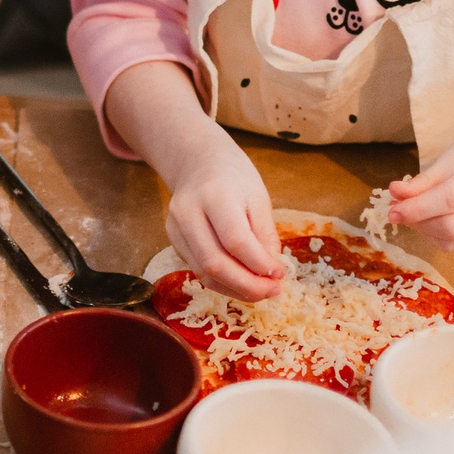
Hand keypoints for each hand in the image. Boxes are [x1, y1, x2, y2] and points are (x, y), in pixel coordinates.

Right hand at [161, 124, 285, 299]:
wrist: (197, 162)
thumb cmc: (233, 177)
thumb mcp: (258, 197)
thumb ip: (264, 235)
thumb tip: (271, 272)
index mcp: (214, 195)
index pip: (235, 240)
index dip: (259, 264)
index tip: (280, 274)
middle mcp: (188, 212)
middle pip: (214, 262)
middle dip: (247, 285)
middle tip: (273, 291)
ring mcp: (176, 228)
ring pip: (204, 273)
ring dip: (236, 289)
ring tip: (261, 291)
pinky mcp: (173, 241)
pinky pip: (198, 270)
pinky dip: (223, 283)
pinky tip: (242, 282)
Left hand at [384, 120, 453, 248]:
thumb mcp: (452, 156)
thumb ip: (425, 180)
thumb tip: (396, 195)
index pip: (453, 199)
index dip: (418, 208)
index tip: (392, 210)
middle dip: (419, 222)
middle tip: (397, 211)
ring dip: (426, 231)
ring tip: (413, 212)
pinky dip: (439, 236)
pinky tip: (434, 218)